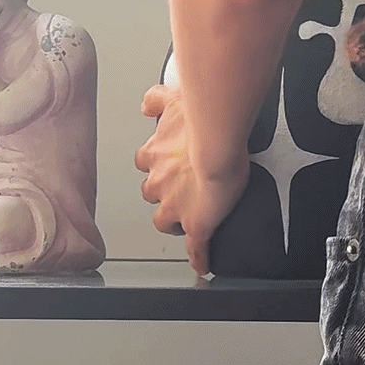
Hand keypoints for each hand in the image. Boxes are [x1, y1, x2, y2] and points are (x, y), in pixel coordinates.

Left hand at [134, 84, 249, 275]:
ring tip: (191, 217)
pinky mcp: (196, 225)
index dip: (156, 164)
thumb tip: (147, 105)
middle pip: (152, 193)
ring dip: (174, 218)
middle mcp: (158, 182)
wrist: (217, 142)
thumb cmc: (200, 121)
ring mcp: (175, 206)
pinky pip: (195, 247)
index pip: (147, 163)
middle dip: (163, 191)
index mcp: (154, 155)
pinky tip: (203, 265)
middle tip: (182, 186)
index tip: (166, 163)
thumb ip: (156, 100)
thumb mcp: (173, 99)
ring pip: (164, 219)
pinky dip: (198, 257)